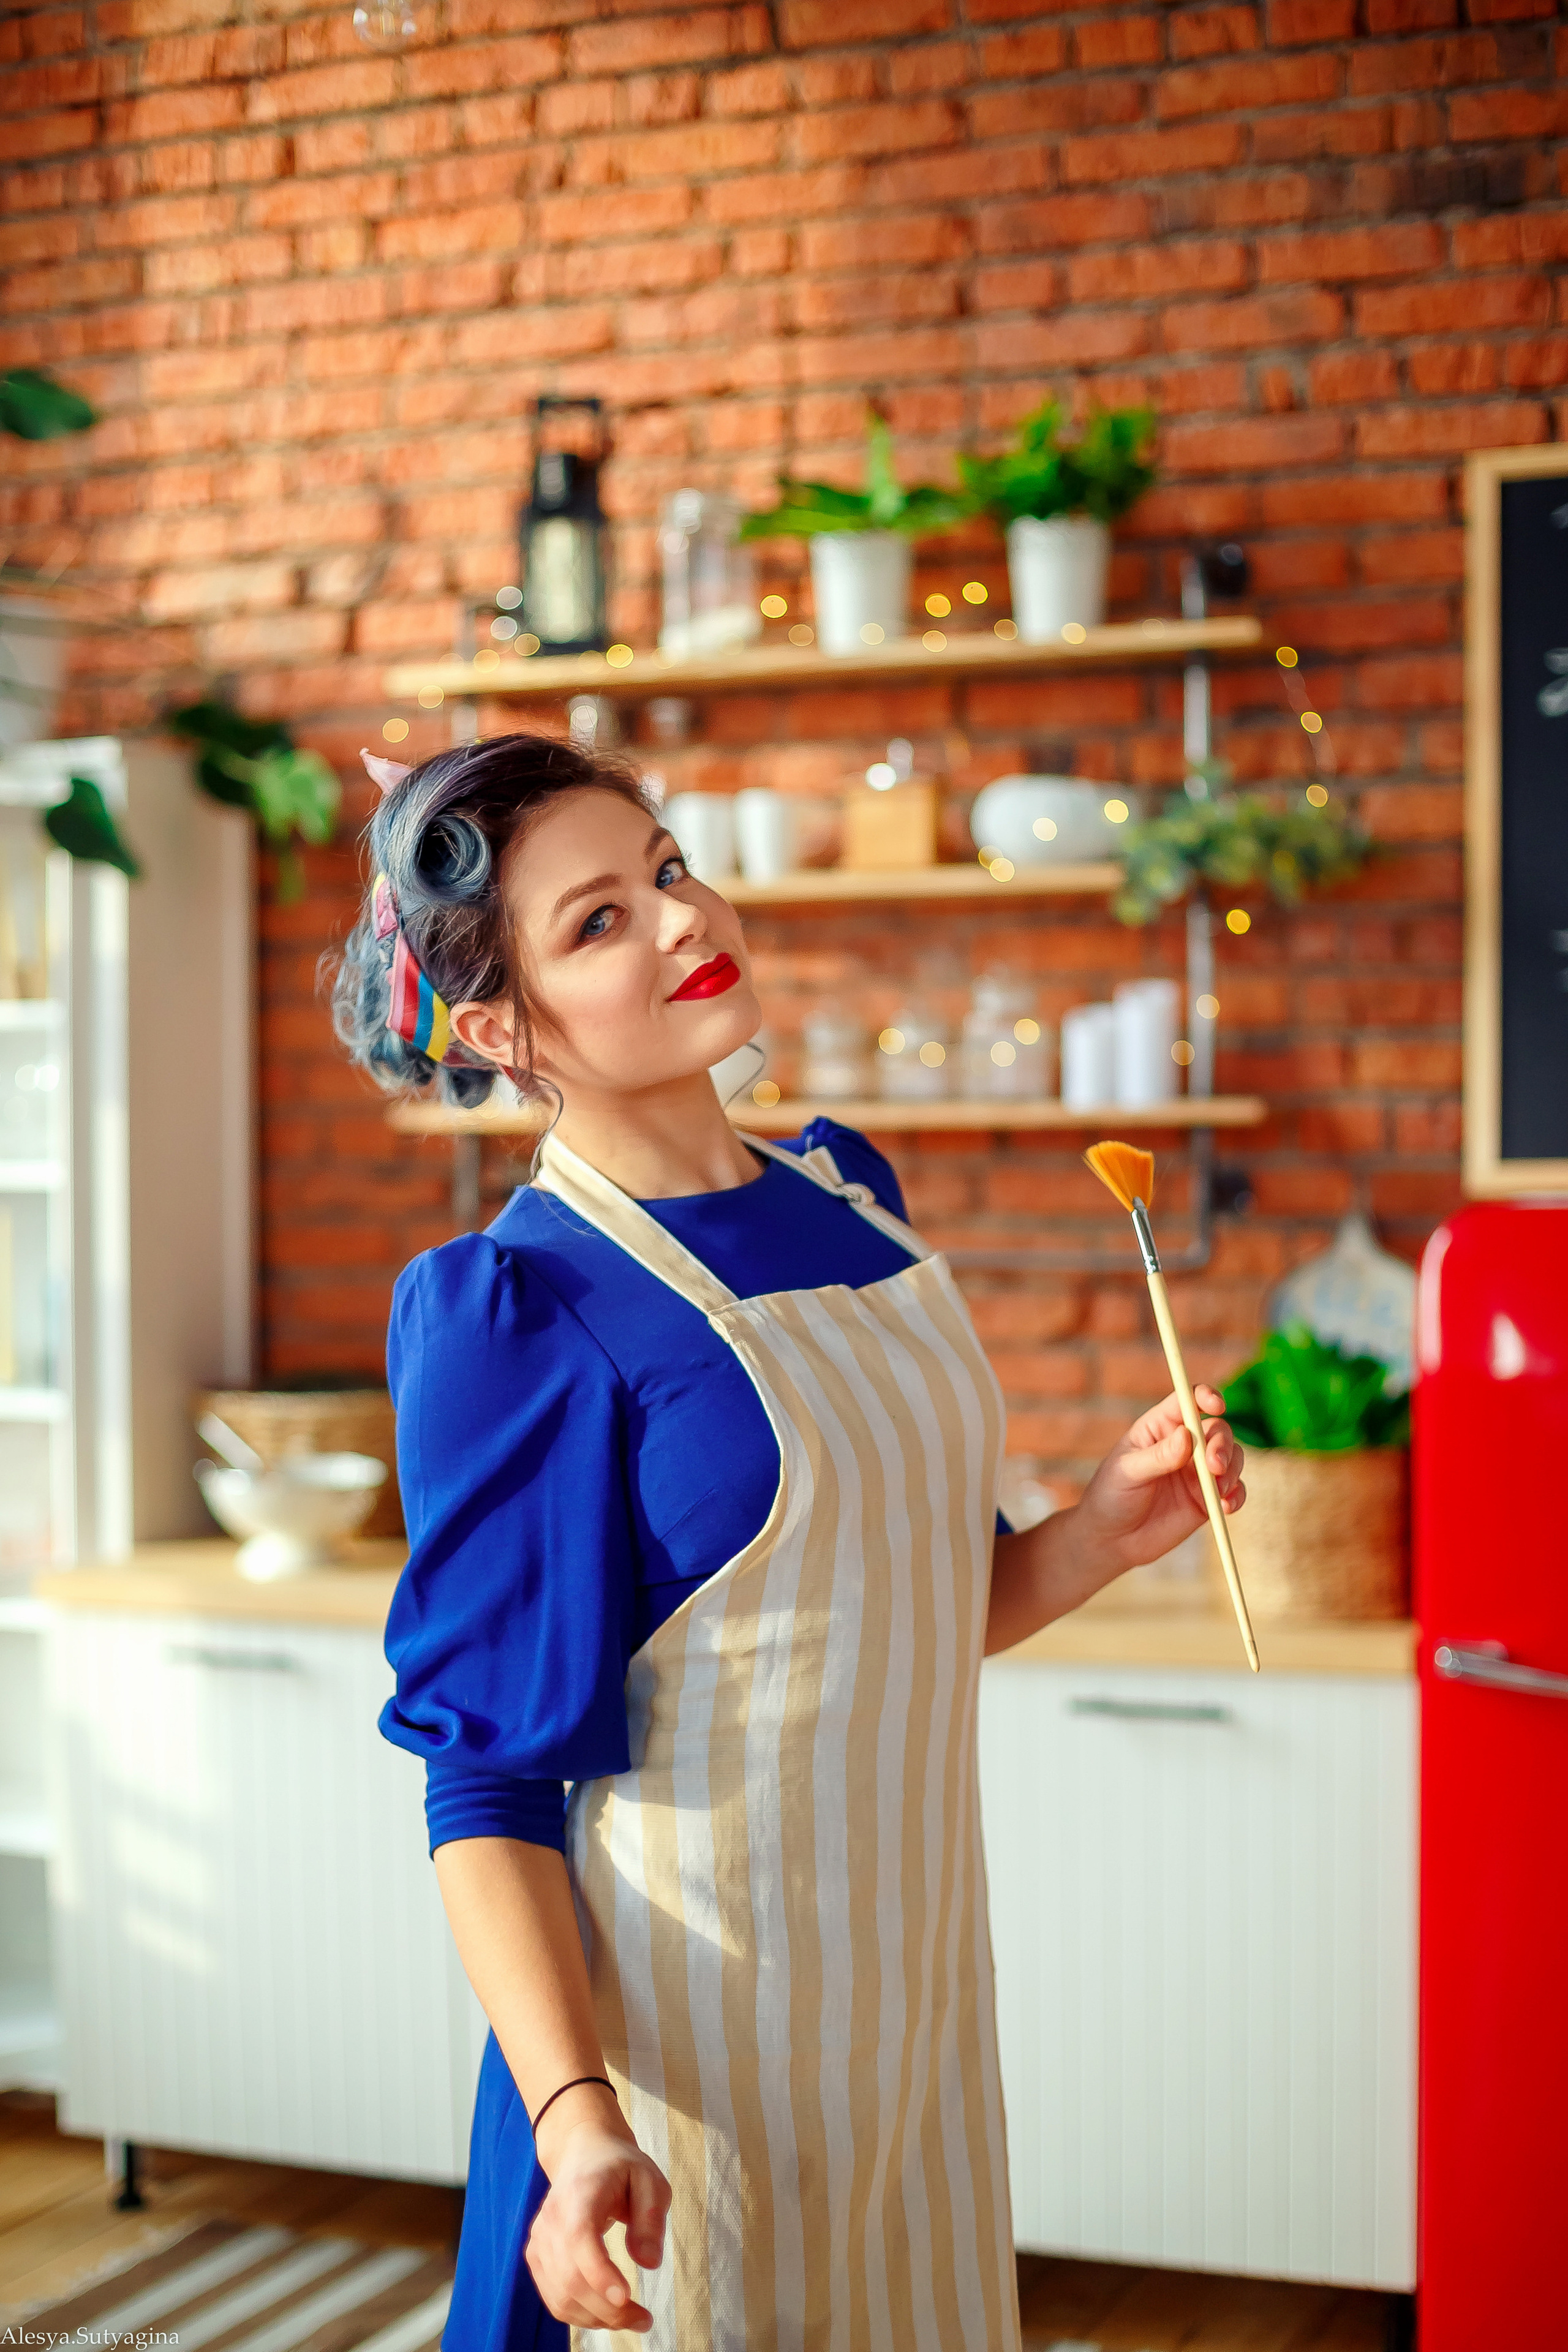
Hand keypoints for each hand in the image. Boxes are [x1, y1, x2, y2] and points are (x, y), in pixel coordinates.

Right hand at [527, 2088, 670, 2332]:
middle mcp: (551, 2219)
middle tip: (644, 2319)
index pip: (579, 2239)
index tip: (627, 2297)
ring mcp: (540, 2240)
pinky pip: (554, 2298)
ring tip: (632, 2319)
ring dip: (597, 2319)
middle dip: (608, 2310)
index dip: (599, 2274)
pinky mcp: (537, 2256)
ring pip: (560, 2296)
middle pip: (570, 2278)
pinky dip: (581, 2315)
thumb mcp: (649, 2179)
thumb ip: (651, 2218)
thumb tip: (649, 2264)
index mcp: (580, 2193)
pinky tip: (607, 2313)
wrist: (582, 2154)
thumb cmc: (620, 2168)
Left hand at [1072, 1385, 1244, 1578]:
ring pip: (1232, 1457)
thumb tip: (1187, 1436)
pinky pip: (1235, 1490)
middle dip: (1222, 1445)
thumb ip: (1158, 1456)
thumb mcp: (1127, 1473)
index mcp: (1160, 1427)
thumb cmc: (1111, 1497)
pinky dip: (1238, 1495)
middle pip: (1217, 1430)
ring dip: (1233, 1469)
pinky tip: (1227, 1507)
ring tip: (1220, 1491)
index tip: (1217, 1405)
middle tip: (1214, 1467)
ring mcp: (1198, 1471)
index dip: (1206, 1396)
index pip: (1188, 1401)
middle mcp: (1184, 1445)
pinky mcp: (1207, 1498)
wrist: (1112, 1540)